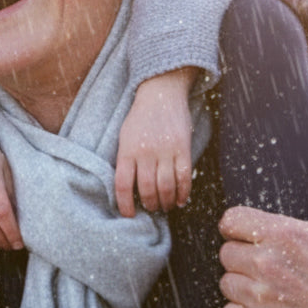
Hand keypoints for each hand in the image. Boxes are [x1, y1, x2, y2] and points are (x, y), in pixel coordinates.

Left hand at [114, 68, 195, 216]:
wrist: (161, 93)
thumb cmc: (140, 117)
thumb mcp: (125, 135)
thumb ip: (126, 159)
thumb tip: (127, 187)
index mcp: (127, 149)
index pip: (122, 184)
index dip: (125, 204)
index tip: (128, 215)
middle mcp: (145, 152)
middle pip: (147, 189)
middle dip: (150, 204)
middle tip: (152, 210)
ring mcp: (165, 150)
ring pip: (166, 187)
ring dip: (166, 202)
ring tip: (165, 207)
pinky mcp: (183, 148)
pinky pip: (184, 177)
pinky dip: (183, 193)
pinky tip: (181, 200)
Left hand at [218, 147, 307, 307]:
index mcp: (282, 232)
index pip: (229, 221)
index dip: (240, 231)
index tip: (255, 241)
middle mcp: (267, 260)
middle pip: (226, 254)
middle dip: (243, 262)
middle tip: (271, 271)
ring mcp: (264, 294)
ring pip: (226, 284)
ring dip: (244, 290)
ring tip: (273, 293)